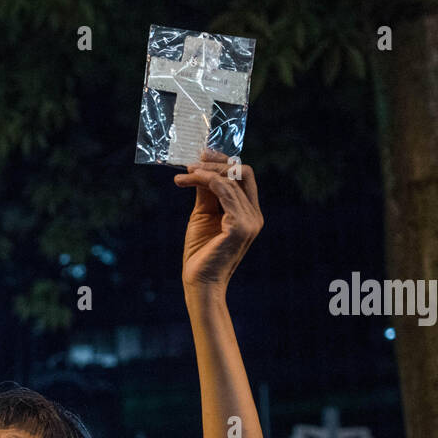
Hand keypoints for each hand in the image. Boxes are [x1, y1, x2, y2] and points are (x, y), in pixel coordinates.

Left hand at [174, 148, 262, 290]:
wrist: (199, 283)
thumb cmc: (200, 254)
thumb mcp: (203, 216)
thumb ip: (206, 194)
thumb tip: (200, 169)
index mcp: (249, 213)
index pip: (243, 177)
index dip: (224, 161)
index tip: (202, 154)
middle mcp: (254, 215)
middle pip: (242, 172)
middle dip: (217, 162)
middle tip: (191, 162)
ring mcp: (250, 221)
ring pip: (229, 179)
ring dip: (203, 172)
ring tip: (182, 175)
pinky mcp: (239, 226)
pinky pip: (223, 191)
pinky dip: (204, 181)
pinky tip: (187, 181)